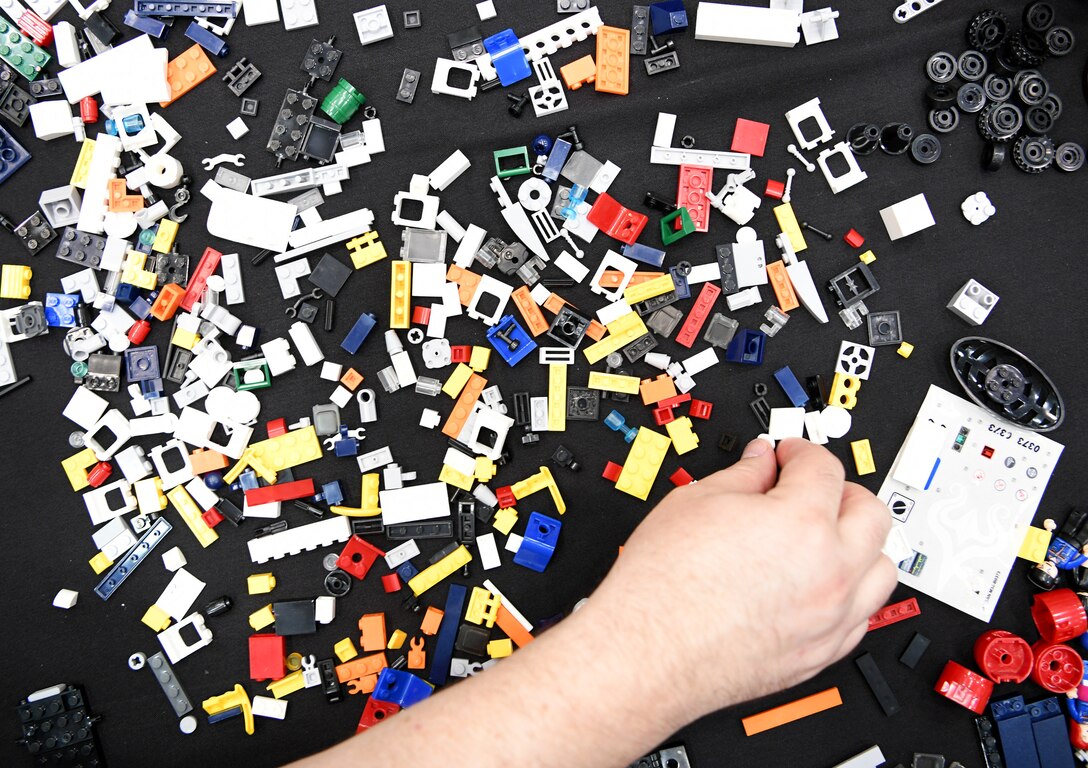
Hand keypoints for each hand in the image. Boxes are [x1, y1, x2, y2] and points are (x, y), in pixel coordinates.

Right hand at [578, 438, 895, 723]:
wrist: (647, 651)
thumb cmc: (663, 587)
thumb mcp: (695, 502)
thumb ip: (741, 476)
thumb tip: (759, 462)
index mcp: (803, 524)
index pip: (824, 469)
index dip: (801, 451)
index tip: (787, 454)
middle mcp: (831, 572)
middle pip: (871, 514)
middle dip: (841, 491)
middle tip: (809, 487)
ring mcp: (831, 619)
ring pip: (881, 569)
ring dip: (859, 543)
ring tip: (824, 535)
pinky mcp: (821, 655)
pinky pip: (862, 616)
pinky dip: (850, 593)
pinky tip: (819, 582)